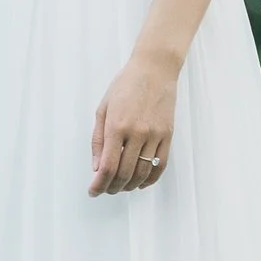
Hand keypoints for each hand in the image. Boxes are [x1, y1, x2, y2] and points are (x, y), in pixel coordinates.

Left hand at [90, 55, 177, 197]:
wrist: (154, 70)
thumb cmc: (125, 86)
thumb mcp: (103, 108)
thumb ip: (98, 139)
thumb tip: (96, 167)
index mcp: (116, 126)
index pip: (108, 166)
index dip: (99, 184)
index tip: (93, 191)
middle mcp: (136, 133)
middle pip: (124, 174)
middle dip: (112, 187)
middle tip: (105, 189)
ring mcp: (154, 135)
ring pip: (142, 173)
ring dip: (129, 186)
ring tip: (121, 187)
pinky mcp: (168, 136)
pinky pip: (160, 166)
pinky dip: (150, 180)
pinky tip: (141, 183)